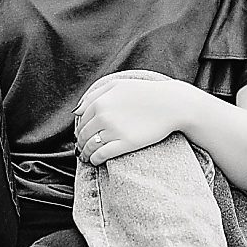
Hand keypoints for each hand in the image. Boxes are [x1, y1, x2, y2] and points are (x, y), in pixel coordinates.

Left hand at [74, 70, 189, 165]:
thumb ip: (94, 95)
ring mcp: (114, 130)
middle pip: (83, 135)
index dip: (79, 131)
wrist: (170, 104)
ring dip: (85, 154)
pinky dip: (95, 160)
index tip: (81, 137)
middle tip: (81, 149)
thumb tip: (76, 111)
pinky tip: (95, 161)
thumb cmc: (144, 93)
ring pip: (90, 146)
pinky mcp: (126, 143)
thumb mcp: (117, 85)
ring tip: (86, 158)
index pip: (81, 121)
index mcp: (100, 102)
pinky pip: (102, 155)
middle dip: (80, 143)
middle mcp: (104, 116)